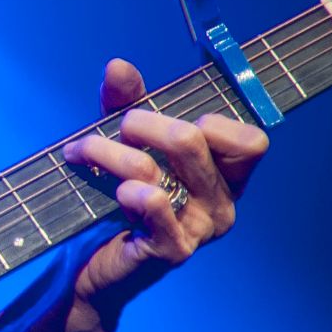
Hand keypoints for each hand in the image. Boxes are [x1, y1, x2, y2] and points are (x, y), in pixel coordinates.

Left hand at [61, 58, 270, 321]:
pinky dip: (130, 190)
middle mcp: (221, 203)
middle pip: (190, 141)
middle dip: (142, 123)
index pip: (250, 141)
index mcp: (225, 175)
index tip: (166, 116)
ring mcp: (199, 230)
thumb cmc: (117, 198)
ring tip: (81, 152)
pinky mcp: (171, 250)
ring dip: (110, 153)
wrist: (90, 264)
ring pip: (157, 169)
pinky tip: (116, 190)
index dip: (210, 120)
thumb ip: (126, 103)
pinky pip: (156, 208)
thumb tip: (118, 67)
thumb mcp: (124, 143)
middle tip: (114, 129)